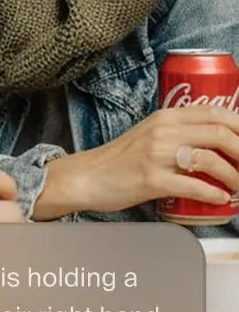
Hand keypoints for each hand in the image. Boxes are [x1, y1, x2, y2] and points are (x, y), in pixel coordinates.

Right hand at [35, 104, 238, 219]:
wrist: (88, 175)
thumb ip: (180, 133)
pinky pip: (193, 187)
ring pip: (210, 160)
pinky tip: (219, 200)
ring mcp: (157, 155)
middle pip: (220, 133)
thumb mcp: (151, 135)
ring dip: (234, 177)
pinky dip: (213, 195)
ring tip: (238, 188)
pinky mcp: (151, 180)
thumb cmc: (120, 159)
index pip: (215, 112)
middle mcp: (163, 131)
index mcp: (165, 116)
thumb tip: (218, 142)